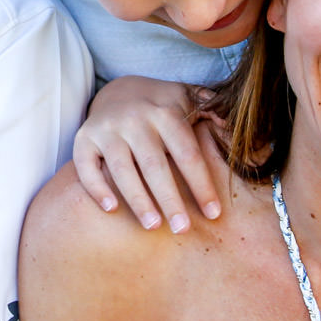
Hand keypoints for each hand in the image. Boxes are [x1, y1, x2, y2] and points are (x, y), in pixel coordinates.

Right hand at [74, 77, 222, 233]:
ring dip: (138, 200)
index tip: (213, 214)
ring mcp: (106, 128)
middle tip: (183, 230)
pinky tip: (111, 209)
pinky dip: (97, 188)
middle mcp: (134, 119)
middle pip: (155, 165)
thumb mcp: (191, 100)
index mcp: (165, 112)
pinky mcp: (83, 138)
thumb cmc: (163, 107)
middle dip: (170, 200)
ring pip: (122, 169)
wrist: (119, 91)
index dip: (201, 185)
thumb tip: (237, 130)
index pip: (187, 153)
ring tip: (153, 226)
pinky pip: (86, 166)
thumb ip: (215, 112)